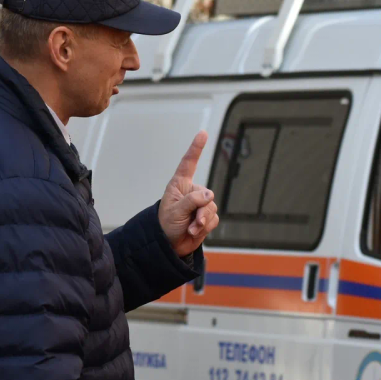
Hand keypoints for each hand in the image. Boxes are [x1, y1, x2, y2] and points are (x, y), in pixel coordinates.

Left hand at [158, 131, 218, 257]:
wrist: (170, 245)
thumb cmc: (166, 225)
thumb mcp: (175, 211)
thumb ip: (191, 201)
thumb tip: (209, 195)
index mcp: (180, 185)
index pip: (189, 163)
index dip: (196, 148)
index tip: (202, 134)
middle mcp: (192, 192)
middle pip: (207, 196)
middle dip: (201, 212)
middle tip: (191, 222)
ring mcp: (200, 205)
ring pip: (212, 209)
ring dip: (202, 222)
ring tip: (190, 229)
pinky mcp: (207, 217)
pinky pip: (214, 220)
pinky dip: (206, 228)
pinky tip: (195, 231)